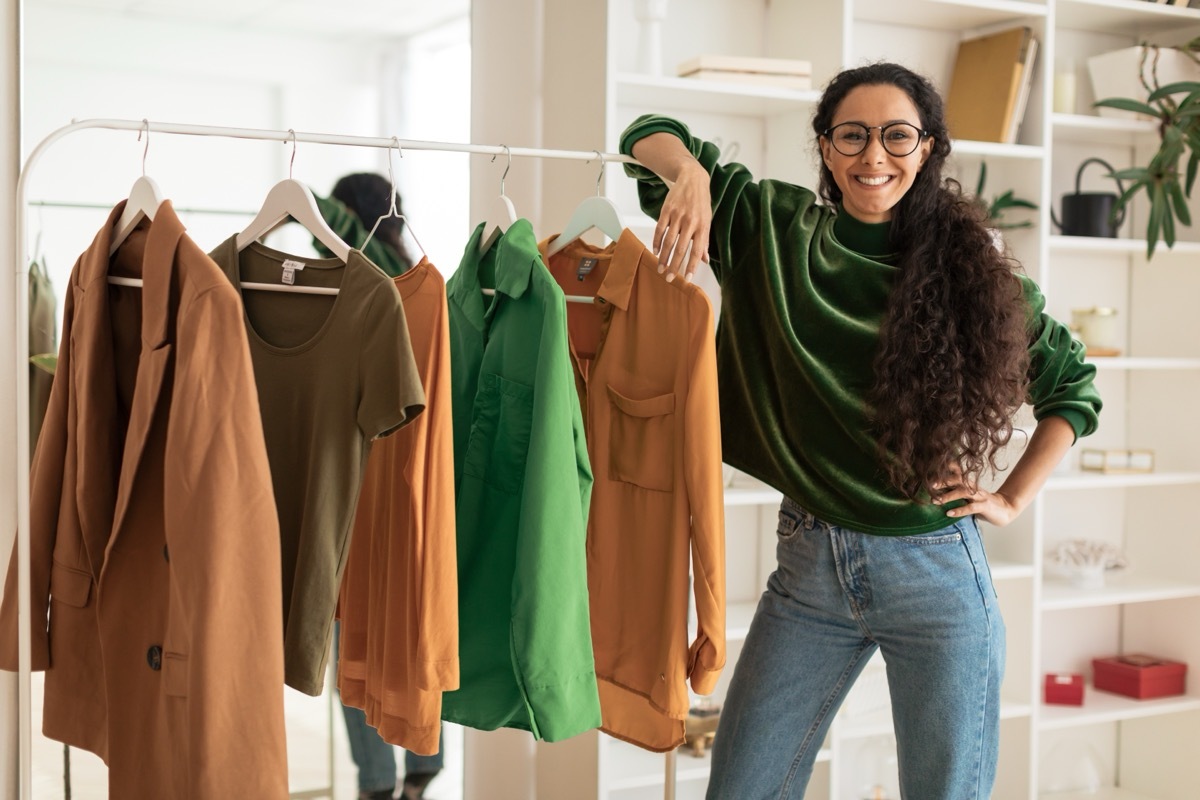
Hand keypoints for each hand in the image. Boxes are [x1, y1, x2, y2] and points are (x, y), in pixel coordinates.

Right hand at [652, 161, 711, 283]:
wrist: (693, 178)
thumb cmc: (701, 202)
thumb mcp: (707, 220)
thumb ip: (705, 241)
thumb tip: (705, 260)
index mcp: (702, 226)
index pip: (697, 251)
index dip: (692, 266)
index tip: (688, 278)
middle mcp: (690, 222)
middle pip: (681, 249)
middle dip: (674, 266)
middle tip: (669, 279)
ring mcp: (678, 216)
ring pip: (669, 241)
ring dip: (664, 257)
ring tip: (660, 268)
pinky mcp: (667, 210)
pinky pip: (660, 229)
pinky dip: (657, 242)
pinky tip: (656, 251)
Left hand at [931, 466, 1020, 526]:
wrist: (1005, 510)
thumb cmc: (982, 504)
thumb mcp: (968, 497)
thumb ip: (955, 494)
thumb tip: (935, 495)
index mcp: (968, 483)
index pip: (957, 472)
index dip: (947, 468)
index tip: (933, 467)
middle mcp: (973, 487)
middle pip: (958, 480)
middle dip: (944, 481)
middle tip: (931, 485)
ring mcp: (980, 496)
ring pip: (963, 492)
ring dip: (948, 496)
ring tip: (936, 501)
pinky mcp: (985, 506)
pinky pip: (971, 507)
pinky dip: (959, 510)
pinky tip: (949, 513)